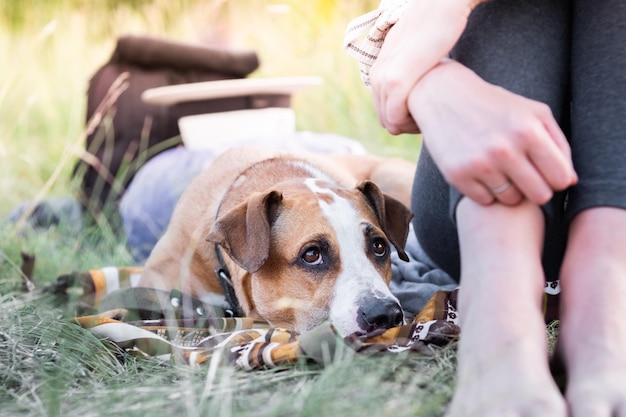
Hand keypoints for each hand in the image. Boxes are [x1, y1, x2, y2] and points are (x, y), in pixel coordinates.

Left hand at [369, 0, 477, 134]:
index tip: (426, 115)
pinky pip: (396, 118)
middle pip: (385, 120)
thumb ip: (412, 70)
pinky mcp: (396, 81)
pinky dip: (411, 124)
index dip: (404, 119)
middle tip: (429, 119)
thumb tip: (421, 87)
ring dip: (409, 126)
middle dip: (406, 126)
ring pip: (390, 122)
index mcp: (381, 71)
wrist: (442, 6)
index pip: (385, 111)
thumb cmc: (437, 29)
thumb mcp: (416, 53)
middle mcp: (377, 76)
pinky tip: (430, 115)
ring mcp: (384, 79)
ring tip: (431, 117)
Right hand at [408, 60, 576, 205]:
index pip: (561, 179)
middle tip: (526, 176)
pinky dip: (486, 191)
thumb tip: (570, 180)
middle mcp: (504, 150)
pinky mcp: (456, 175)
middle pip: (539, 195)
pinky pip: (485, 200)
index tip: (547, 172)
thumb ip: (558, 143)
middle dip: (536, 188)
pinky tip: (482, 174)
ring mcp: (478, 164)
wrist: (444, 97)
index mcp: (528, 131)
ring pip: (511, 200)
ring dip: (510, 190)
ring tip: (502, 172)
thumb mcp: (533, 111)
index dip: (557, 179)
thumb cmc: (495, 105)